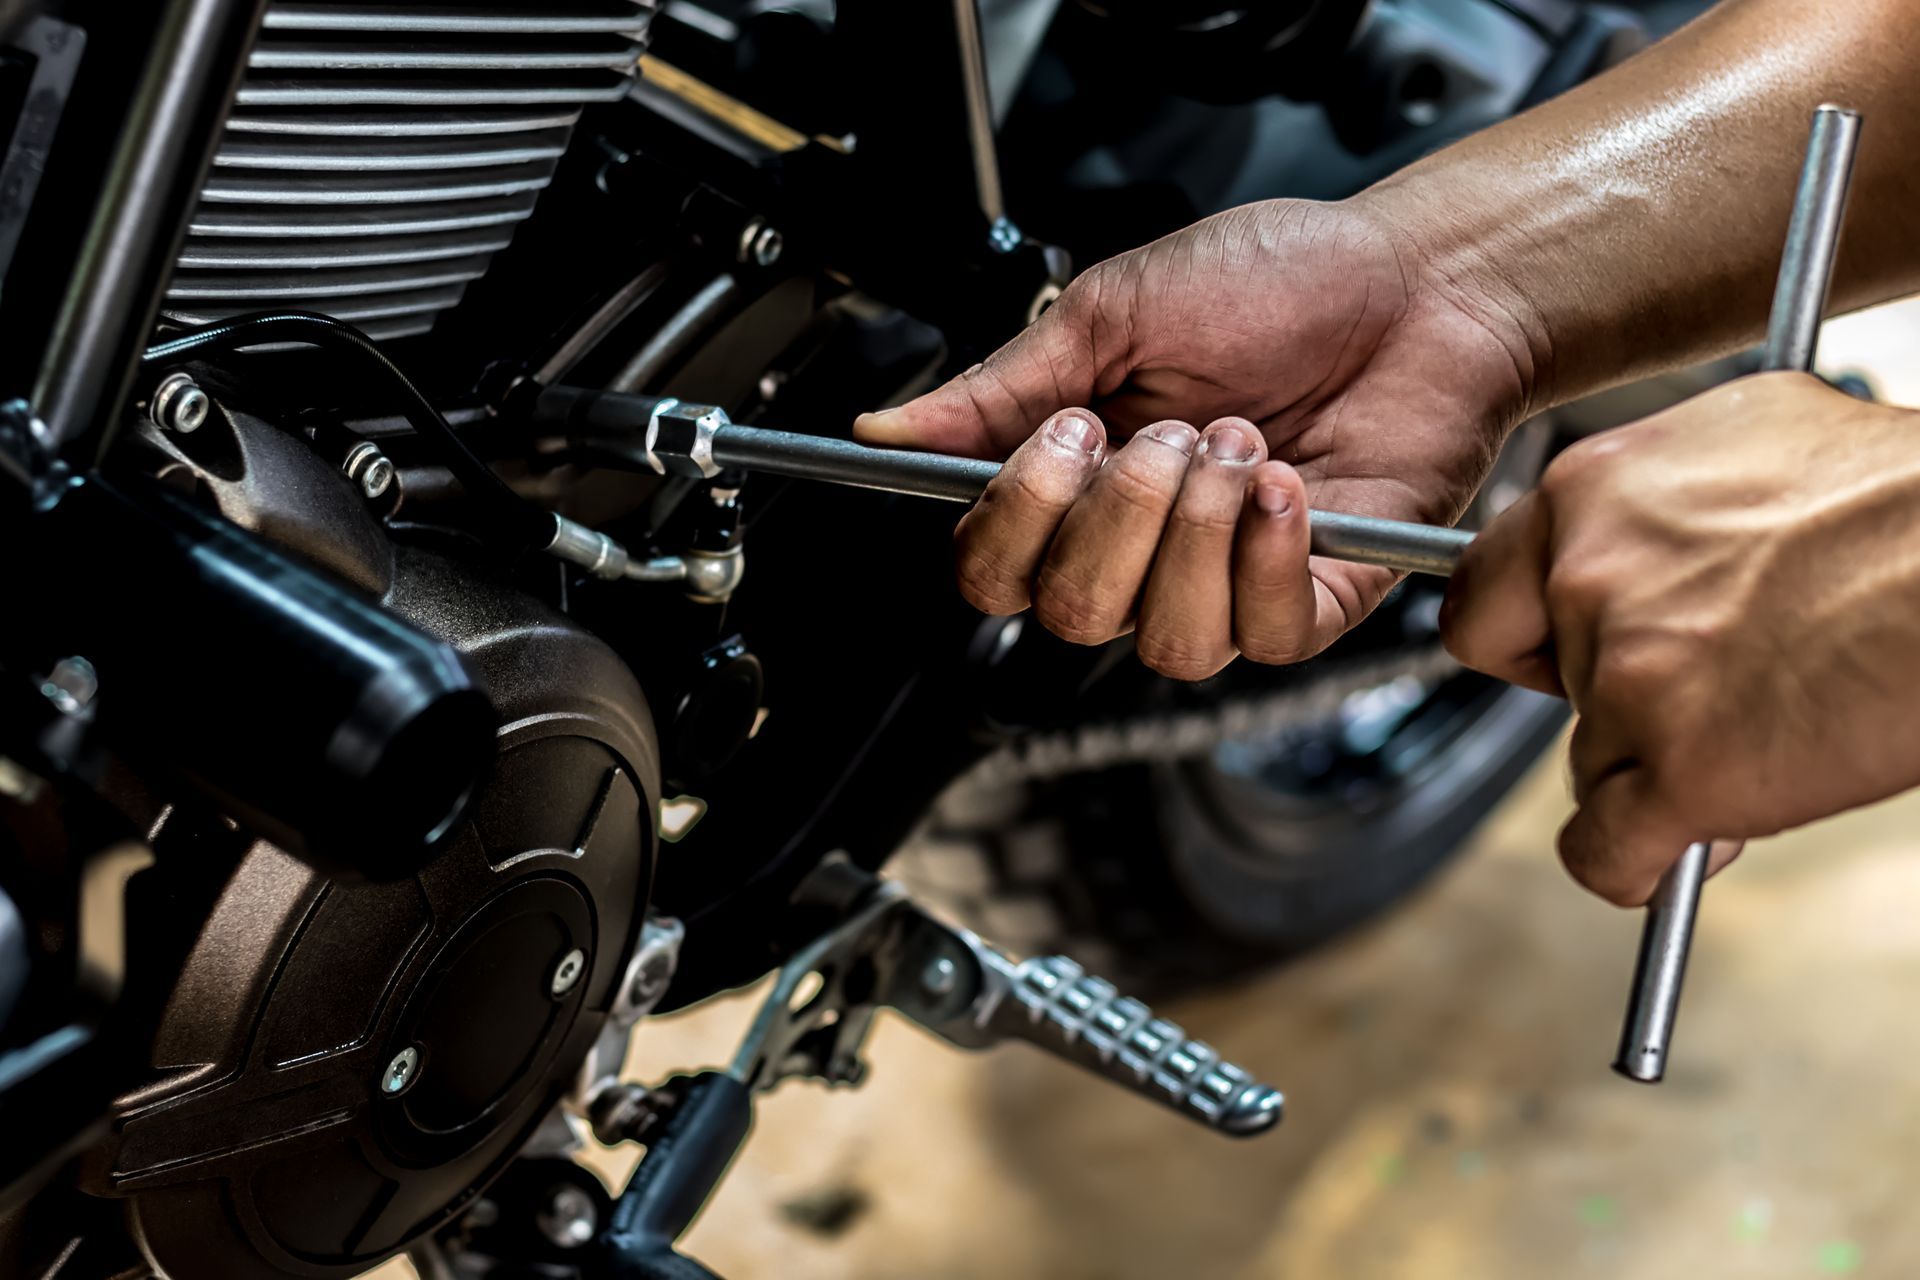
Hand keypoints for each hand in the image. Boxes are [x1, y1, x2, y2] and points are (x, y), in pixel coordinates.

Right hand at [854, 198, 1539, 678]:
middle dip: (1116, 515)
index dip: (1013, 522)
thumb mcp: (1113, 312)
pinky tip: (1285, 484)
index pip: (993, 571)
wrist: (1417, 281)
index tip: (1063, 434)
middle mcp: (1144, 549)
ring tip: (1240, 444)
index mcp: (1078, 485)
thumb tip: (885, 427)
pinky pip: (1265, 636)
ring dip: (1195, 534)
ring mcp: (1227, 580)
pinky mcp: (1315, 596)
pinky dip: (1267, 556)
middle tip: (1169, 429)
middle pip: (1068, 616)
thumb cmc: (1280, 282)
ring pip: (1165, 640)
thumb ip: (997, 387)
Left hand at [1442, 373, 1919, 905]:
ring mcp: (1626, 681)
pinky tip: (1681, 846)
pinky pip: (1604, 853)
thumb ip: (1654, 499)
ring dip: (1653, 773)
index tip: (1554, 658)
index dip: (1525, 639)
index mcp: (1590, 494)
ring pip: (1589, 766)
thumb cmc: (1897, 496)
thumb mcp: (1747, 436)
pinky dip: (1638, 864)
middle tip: (1689, 696)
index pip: (1481, 594)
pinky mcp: (1683, 772)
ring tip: (1756, 738)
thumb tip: (1633, 534)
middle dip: (1605, 702)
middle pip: (1543, 687)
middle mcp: (1588, 582)